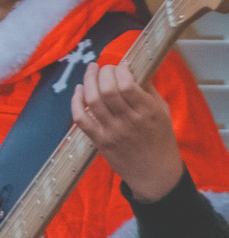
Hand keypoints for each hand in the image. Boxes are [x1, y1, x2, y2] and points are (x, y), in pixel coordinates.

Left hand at [74, 62, 184, 200]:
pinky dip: (76, 102)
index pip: (126, 85)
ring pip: (92, 102)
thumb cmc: (160, 138)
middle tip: (103, 67)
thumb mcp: (162, 111)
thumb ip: (147, 91)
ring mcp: (111, 132)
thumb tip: (132, 70)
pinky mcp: (99, 141)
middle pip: (107, 90)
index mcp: (147, 111)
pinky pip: (81, 120)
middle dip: (102, 73)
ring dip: (88, 82)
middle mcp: (128, 121)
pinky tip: (78, 91)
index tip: (119, 65)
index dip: (119, 70)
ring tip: (90, 71)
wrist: (153, 172)